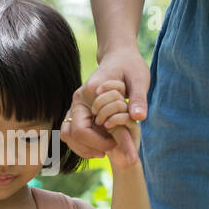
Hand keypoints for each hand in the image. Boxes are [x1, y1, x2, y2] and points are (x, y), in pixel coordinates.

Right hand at [61, 44, 148, 161]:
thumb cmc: (130, 66)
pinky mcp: (81, 111)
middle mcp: (77, 101)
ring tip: (106, 151)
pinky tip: (104, 145)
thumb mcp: (139, 79)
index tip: (117, 143)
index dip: (99, 142)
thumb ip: (138, 99)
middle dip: (90, 147)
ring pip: (68, 135)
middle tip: (112, 149)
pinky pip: (74, 133)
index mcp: (88, 93)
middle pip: (71, 134)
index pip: (82, 129)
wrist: (120, 56)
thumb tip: (139, 118)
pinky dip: (85, 143)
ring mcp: (77, 106)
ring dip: (84, 148)